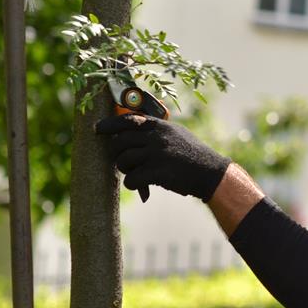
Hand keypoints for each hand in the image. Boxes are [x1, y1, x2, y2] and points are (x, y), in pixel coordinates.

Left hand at [95, 114, 230, 202]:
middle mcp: (156, 137)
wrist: (210, 172)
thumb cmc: (192, 154)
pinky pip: (131, 180)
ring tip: (137, 175)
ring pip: (122, 162)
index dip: (109, 125)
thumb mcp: (176, 133)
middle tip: (124, 162)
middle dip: (116, 154)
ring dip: (126, 171)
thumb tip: (131, 127)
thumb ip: (156, 130)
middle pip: (119, 142)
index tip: (97, 129)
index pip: (127, 120)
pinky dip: (133, 185)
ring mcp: (156, 154)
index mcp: (159, 125)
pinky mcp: (156, 172)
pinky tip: (142, 187)